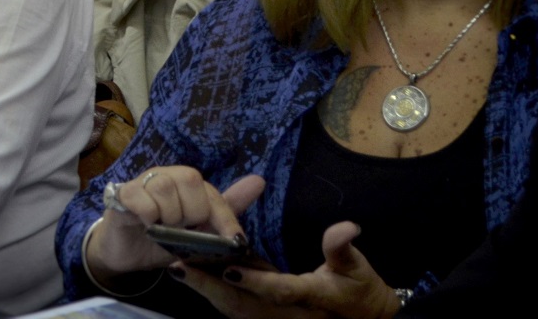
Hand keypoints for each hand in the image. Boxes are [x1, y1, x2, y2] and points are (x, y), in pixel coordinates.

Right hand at [87, 167, 264, 278]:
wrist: (127, 254)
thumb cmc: (163, 239)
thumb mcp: (199, 232)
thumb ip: (225, 210)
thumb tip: (259, 181)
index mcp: (185, 183)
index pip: (211, 191)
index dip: (224, 216)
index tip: (234, 239)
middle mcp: (164, 176)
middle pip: (189, 178)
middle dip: (193, 212)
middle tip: (183, 229)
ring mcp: (141, 183)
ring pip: (164, 186)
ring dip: (169, 215)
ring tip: (162, 229)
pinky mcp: (121, 195)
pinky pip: (139, 196)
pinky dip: (148, 214)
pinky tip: (146, 224)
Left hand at [173, 221, 400, 318]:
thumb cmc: (359, 291)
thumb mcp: (357, 269)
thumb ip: (342, 248)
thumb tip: (346, 226)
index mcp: (310, 298)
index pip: (280, 291)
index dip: (256, 282)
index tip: (230, 268)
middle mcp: (286, 315)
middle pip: (243, 307)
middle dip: (210, 289)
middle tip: (180, 268)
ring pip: (234, 310)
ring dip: (206, 291)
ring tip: (179, 268)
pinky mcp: (265, 317)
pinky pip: (235, 308)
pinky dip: (214, 294)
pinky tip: (194, 276)